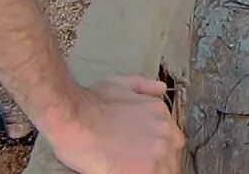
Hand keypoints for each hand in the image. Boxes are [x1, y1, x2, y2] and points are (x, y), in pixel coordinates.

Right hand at [48, 77, 183, 173]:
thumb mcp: (121, 84)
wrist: (74, 118)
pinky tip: (122, 172)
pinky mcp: (144, 171)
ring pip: (164, 173)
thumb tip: (161, 88)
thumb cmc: (91, 101)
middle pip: (171, 161)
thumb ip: (144, 86)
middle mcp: (165, 134)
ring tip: (128, 169)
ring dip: (149, 172)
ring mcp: (157, 154)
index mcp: (162, 115)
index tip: (144, 157)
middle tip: (134, 165)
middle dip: (156, 166)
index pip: (174, 143)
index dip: (160, 152)